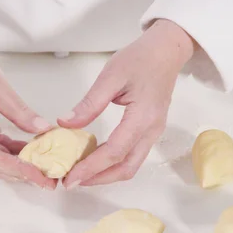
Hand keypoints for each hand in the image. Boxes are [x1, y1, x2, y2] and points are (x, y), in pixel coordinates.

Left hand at [59, 19, 194, 187]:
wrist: (167, 50)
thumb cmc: (140, 58)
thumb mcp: (110, 76)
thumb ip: (89, 103)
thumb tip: (65, 124)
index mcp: (142, 117)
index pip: (113, 152)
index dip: (90, 168)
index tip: (69, 178)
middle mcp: (151, 131)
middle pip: (126, 168)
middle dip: (98, 179)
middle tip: (71, 181)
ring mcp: (154, 133)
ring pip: (131, 165)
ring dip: (106, 174)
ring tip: (81, 173)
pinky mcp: (151, 131)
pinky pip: (132, 155)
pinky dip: (113, 163)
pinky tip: (94, 159)